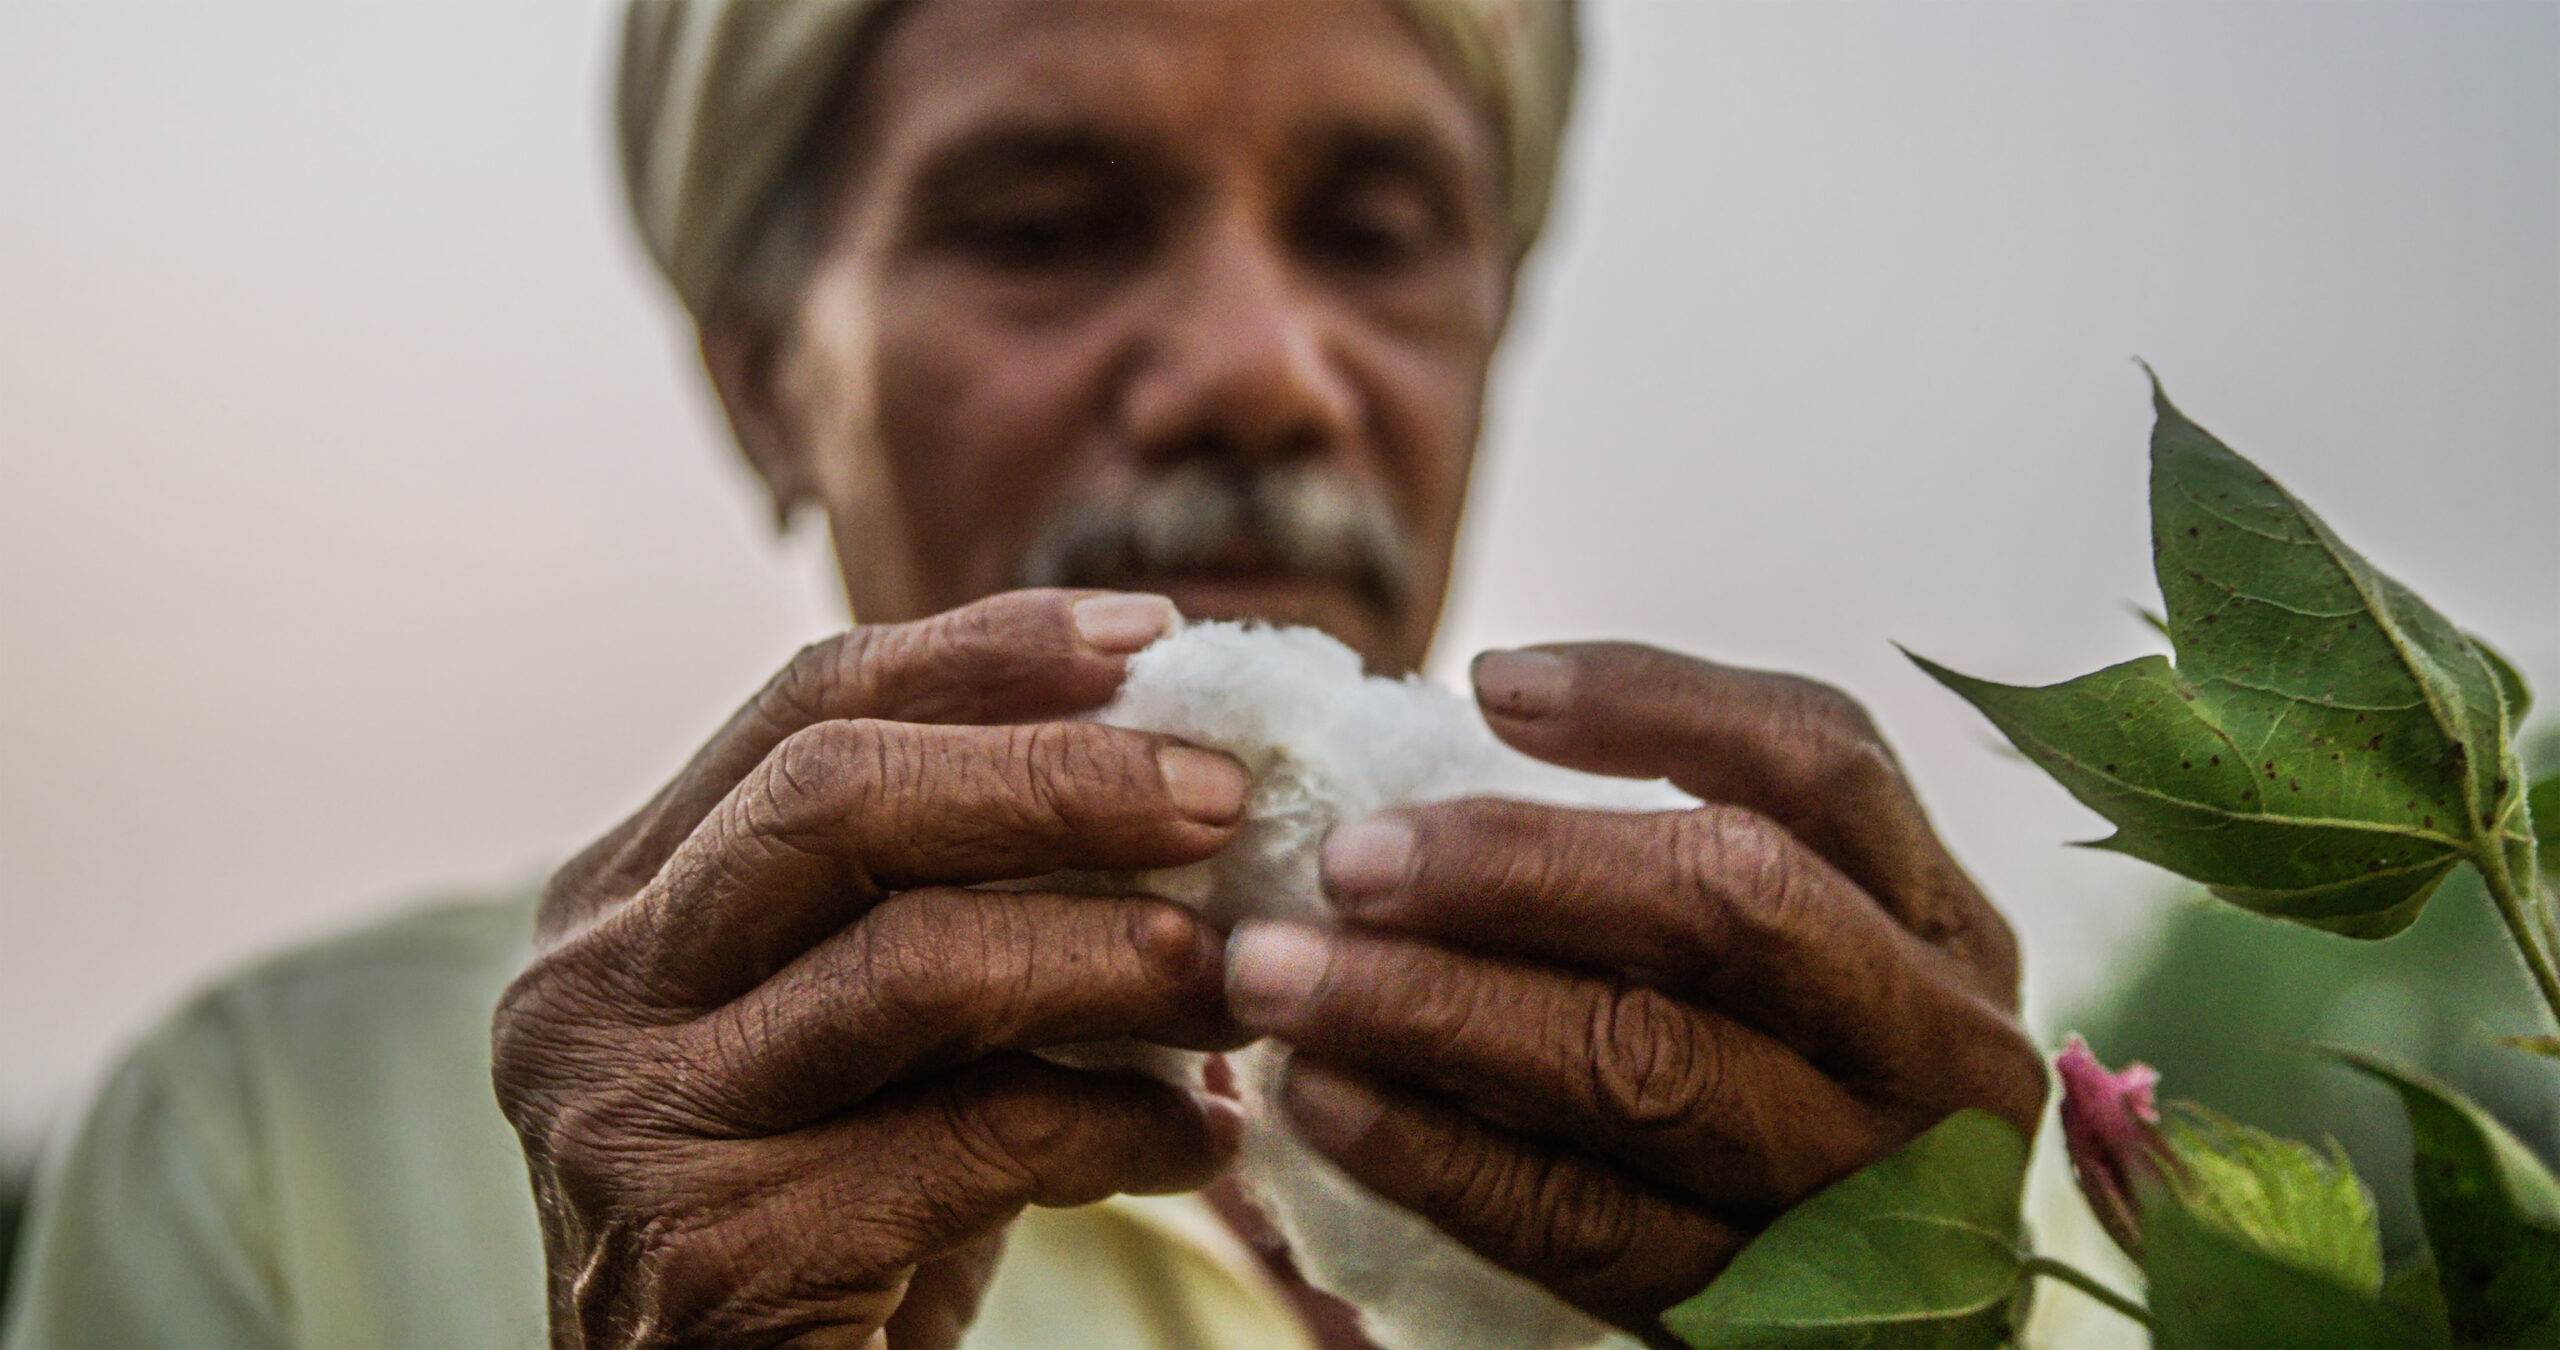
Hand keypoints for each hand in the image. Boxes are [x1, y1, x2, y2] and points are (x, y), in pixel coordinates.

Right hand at [491, 590, 1254, 1349]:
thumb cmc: (834, 1219)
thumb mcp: (872, 1032)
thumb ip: (956, 901)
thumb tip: (1184, 777)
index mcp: (621, 901)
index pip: (804, 707)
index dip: (985, 653)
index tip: (1149, 635)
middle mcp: (590, 994)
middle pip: (836, 799)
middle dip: (1057, 778)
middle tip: (1224, 795)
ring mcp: (630, 1128)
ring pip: (912, 968)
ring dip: (1113, 957)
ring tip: (1241, 979)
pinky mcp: (711, 1260)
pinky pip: (972, 1140)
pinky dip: (1118, 1128)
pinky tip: (1202, 1146)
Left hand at [1222, 643, 2045, 1343]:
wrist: (1872, 1333)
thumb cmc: (1779, 1078)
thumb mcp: (1798, 957)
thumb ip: (1675, 847)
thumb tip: (1485, 700)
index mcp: (1942, 922)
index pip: (1824, 759)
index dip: (1656, 704)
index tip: (1485, 681)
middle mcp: (1935, 1047)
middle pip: (1731, 906)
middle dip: (1517, 868)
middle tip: (1340, 858)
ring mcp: (1857, 1192)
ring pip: (1642, 1067)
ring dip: (1434, 1011)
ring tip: (1276, 974)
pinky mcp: (1755, 1314)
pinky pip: (1580, 1223)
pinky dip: (1435, 1154)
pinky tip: (1322, 1101)